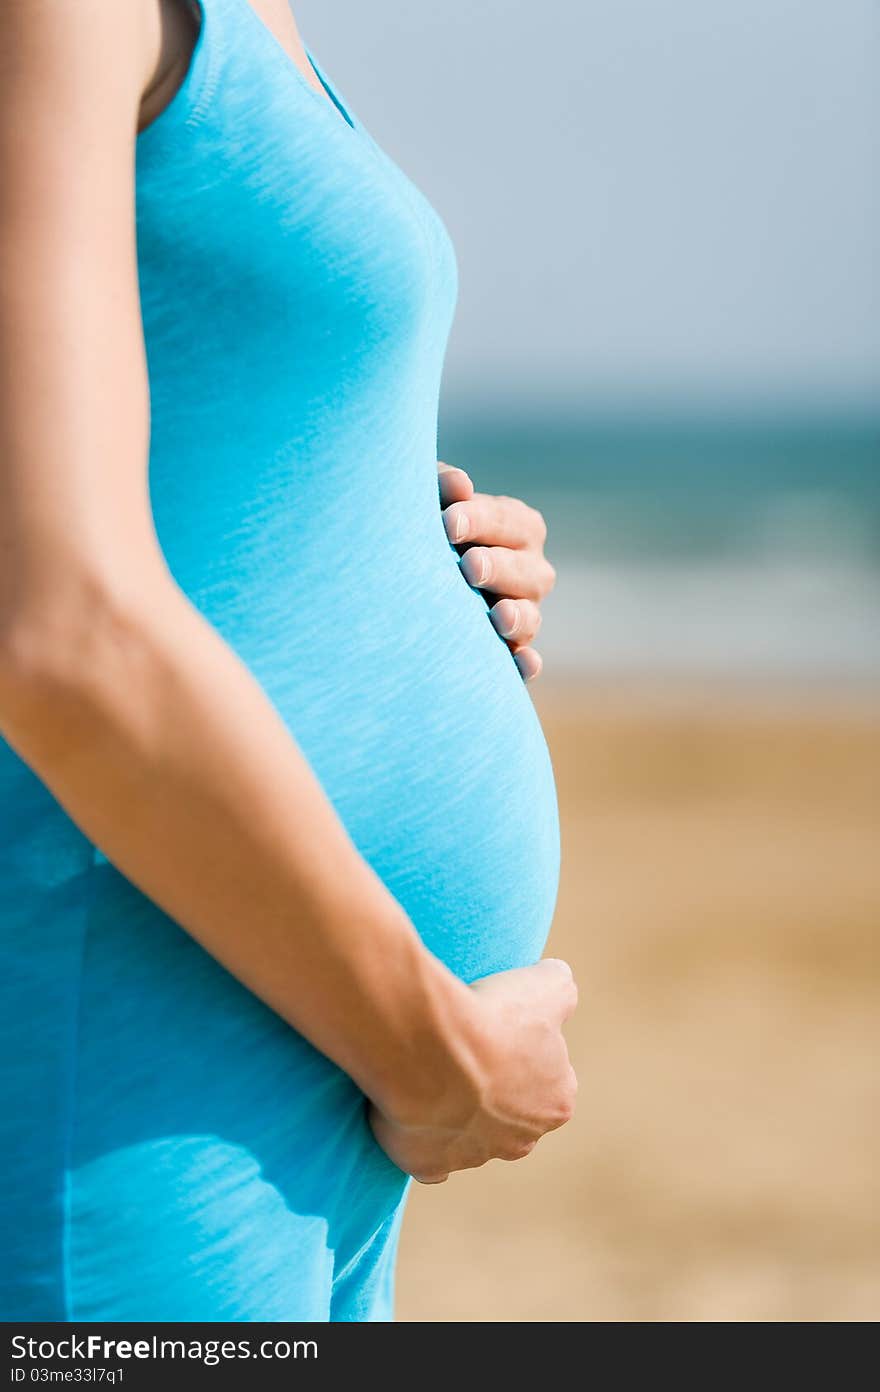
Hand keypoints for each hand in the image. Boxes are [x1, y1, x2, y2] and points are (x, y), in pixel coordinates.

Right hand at [368, 957, 577, 1183]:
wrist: (429, 1050)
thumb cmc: (491, 1019)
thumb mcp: (545, 984)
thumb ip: (560, 986)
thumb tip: (558, 980)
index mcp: (555, 1103)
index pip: (549, 1081)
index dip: (523, 1054)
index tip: (497, 1032)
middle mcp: (520, 1140)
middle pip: (510, 1117)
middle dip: (492, 1093)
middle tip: (463, 1052)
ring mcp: (474, 1157)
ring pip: (469, 1138)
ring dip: (454, 1114)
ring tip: (429, 1071)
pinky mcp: (429, 1165)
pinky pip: (428, 1161)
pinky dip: (420, 1144)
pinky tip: (410, 1115)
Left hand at [438, 461, 555, 682]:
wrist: (408, 571)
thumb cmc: (425, 523)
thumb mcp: (431, 499)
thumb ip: (442, 486)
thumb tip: (459, 485)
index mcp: (518, 527)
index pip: (508, 522)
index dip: (481, 521)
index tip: (448, 522)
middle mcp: (529, 571)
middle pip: (526, 572)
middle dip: (498, 568)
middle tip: (468, 566)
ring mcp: (522, 614)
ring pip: (530, 618)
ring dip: (517, 618)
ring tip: (498, 616)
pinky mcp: (508, 651)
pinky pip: (523, 661)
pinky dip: (526, 664)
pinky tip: (523, 663)